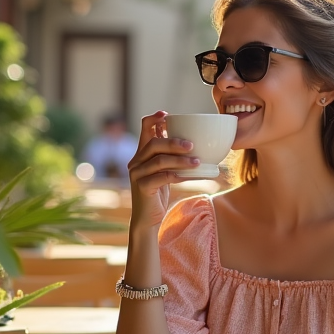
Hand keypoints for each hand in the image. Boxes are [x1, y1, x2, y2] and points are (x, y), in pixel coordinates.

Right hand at [128, 111, 199, 228]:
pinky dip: (179, 174)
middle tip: (192, 145)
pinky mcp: (142, 187)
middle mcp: (136, 161)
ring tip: (197, 162)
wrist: (148, 218)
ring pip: (159, 160)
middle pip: (154, 143)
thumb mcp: (164, 171)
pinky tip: (191, 175)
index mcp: (142, 154)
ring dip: (180, 159)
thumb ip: (170, 157)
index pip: (144, 129)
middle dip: (174, 141)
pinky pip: (162, 177)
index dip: (154, 118)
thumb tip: (191, 142)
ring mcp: (137, 174)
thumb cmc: (159, 193)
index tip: (167, 114)